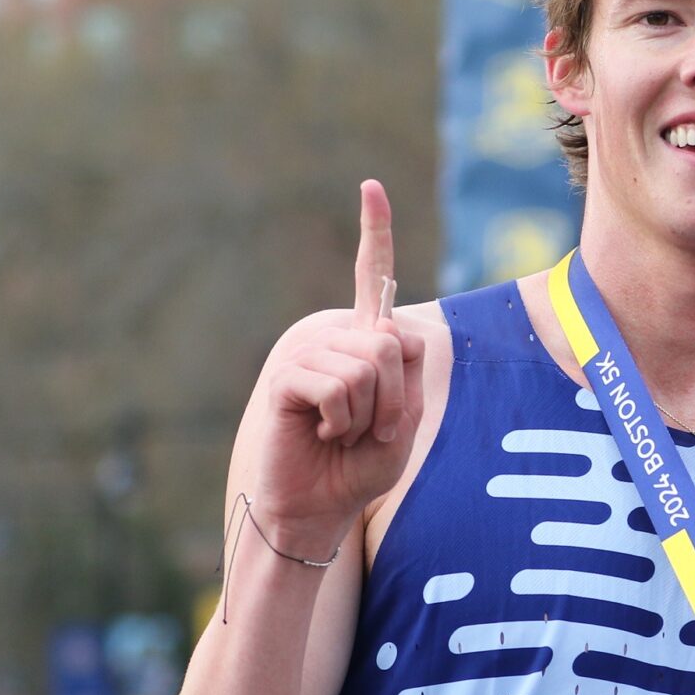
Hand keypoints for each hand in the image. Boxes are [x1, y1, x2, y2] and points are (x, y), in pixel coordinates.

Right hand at [236, 180, 429, 557]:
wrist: (319, 507)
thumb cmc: (361, 467)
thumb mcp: (406, 420)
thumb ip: (408, 374)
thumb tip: (384, 334)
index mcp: (364, 343)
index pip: (373, 281)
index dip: (375, 234)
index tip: (371, 187)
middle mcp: (333, 339)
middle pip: (391, 344)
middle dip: (395, 399)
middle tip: (373, 430)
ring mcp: (306, 355)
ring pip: (366, 368)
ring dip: (370, 415)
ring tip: (344, 435)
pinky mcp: (286, 380)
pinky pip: (338, 388)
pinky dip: (344, 421)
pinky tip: (324, 434)